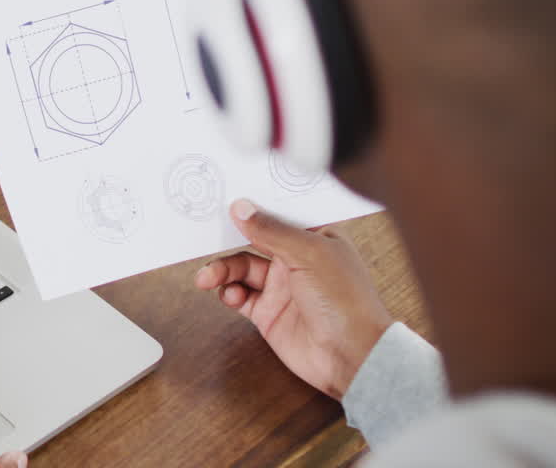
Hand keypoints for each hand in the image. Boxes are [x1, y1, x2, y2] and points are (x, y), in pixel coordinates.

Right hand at [194, 199, 392, 399]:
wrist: (351, 356)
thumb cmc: (346, 301)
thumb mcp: (309, 254)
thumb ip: (271, 231)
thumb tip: (242, 208)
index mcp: (315, 237)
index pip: (278, 213)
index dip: (253, 206)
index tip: (225, 198)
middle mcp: (297, 259)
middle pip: (252, 240)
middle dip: (228, 239)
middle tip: (205, 238)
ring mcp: (282, 287)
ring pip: (240, 268)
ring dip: (222, 269)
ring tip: (207, 277)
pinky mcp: (268, 312)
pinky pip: (239, 295)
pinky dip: (228, 293)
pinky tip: (230, 295)